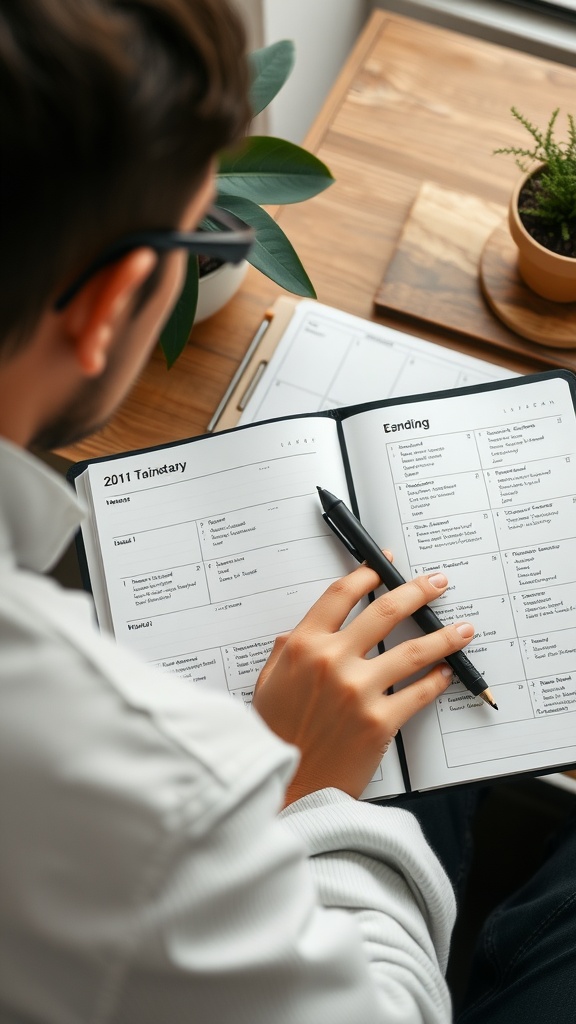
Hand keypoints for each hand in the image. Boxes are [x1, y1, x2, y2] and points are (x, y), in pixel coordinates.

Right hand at [253, 565, 473, 804]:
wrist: (289, 788)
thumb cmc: (277, 737)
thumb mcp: (267, 683)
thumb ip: (286, 650)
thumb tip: (303, 629)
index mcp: (303, 646)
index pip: (340, 594)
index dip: (367, 574)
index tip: (384, 568)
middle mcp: (333, 661)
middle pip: (385, 611)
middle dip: (418, 591)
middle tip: (438, 583)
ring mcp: (359, 691)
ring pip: (414, 650)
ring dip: (445, 635)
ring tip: (462, 628)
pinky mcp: (381, 721)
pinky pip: (419, 692)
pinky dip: (438, 679)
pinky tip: (447, 672)